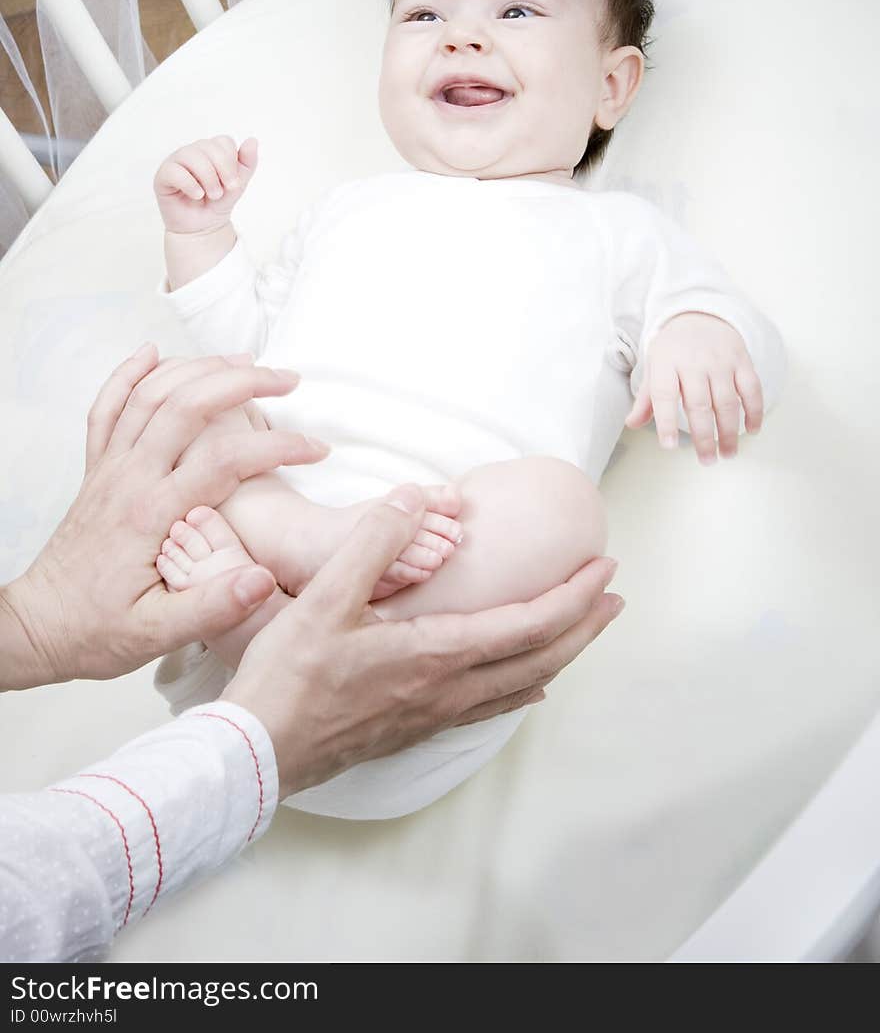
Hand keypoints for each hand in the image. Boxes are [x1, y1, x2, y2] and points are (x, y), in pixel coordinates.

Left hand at [0, 344, 328, 688]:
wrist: (40, 627)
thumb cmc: (97, 632)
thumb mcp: (156, 635)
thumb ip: (211, 606)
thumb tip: (263, 578)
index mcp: (151, 515)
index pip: (225, 461)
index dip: (278, 448)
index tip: (316, 449)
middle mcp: (129, 479)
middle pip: (188, 404)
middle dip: (243, 382)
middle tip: (287, 381)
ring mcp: (110, 468)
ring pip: (151, 393)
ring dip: (199, 368)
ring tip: (245, 362)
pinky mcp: (97, 470)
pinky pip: (108, 408)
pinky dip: (128, 373)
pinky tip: (153, 354)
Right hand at [154, 135, 257, 234]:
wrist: (203, 228)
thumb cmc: (218, 202)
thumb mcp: (238, 183)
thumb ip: (247, 163)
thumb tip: (252, 140)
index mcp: (210, 150)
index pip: (223, 141)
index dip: (232, 161)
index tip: (234, 183)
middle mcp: (192, 151)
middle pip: (208, 146)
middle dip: (222, 169)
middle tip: (226, 189)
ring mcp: (176, 162)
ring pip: (191, 155)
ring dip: (207, 177)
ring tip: (213, 194)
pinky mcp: (163, 176)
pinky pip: (174, 171)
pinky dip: (190, 184)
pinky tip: (197, 195)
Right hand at [223, 485, 622, 797]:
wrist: (260, 751)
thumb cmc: (290, 676)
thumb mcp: (326, 597)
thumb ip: (374, 543)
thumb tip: (414, 498)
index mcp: (437, 653)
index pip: (530, 623)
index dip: (574, 595)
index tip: (604, 568)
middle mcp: (449, 688)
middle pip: (541, 658)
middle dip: (584, 625)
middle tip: (615, 597)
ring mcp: (434, 714)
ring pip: (521, 685)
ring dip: (562, 654)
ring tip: (584, 632)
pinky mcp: (416, 728)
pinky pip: (491, 707)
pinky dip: (523, 688)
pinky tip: (529, 689)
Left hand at [624, 311, 763, 463]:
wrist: (700, 314)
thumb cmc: (673, 349)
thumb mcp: (654, 366)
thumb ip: (647, 398)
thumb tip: (631, 424)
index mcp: (666, 362)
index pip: (664, 395)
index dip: (666, 422)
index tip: (669, 447)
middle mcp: (694, 361)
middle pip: (699, 404)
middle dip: (703, 437)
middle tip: (707, 460)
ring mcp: (720, 360)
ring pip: (727, 401)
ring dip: (729, 432)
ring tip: (727, 454)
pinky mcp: (742, 359)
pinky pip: (751, 389)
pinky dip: (754, 411)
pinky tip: (752, 430)